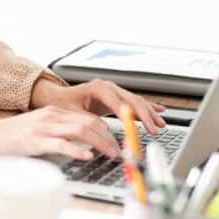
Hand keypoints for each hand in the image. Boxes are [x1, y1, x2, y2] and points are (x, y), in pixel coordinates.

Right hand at [0, 105, 121, 161]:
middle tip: (122, 152)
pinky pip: (61, 144)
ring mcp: (44, 128)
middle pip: (90, 122)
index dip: (108, 131)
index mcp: (55, 112)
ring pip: (81, 130)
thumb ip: (60, 132)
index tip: (119, 143)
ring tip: (112, 154)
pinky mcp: (35, 141)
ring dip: (101, 143)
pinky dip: (77, 149)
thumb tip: (85, 144)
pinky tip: (88, 156)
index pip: (89, 118)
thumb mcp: (41, 127)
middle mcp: (52, 116)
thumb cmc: (13, 136)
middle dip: (110, 138)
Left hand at [31, 78, 165, 134]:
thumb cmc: (64, 104)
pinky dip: (147, 107)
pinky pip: (134, 102)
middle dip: (145, 116)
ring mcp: (114, 91)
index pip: (120, 103)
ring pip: (136, 101)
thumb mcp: (73, 114)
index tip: (139, 129)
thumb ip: (88, 121)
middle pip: (132, 101)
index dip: (131, 117)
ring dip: (149, 113)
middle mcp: (109, 86)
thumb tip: (102, 131)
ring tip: (160, 124)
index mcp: (98, 88)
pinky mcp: (116, 97)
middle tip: (154, 130)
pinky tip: (159, 110)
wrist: (58, 96)